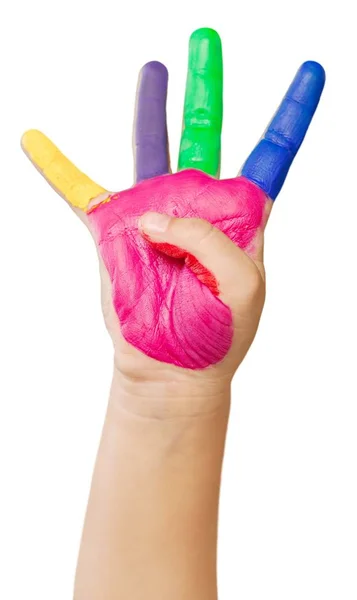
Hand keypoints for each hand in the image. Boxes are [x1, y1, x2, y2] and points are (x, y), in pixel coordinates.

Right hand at [21, 28, 324, 388]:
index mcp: (242, 214)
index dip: (292, 110)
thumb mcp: (242, 284)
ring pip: (150, 147)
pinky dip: (58, 166)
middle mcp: (197, 204)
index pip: (273, 151)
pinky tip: (37, 140)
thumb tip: (155, 211)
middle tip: (206, 40)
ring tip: (154, 71)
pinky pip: (80, 189)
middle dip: (207, 87)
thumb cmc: (218, 332)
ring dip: (150, 108)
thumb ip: (209, 237)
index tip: (311, 70)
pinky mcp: (114, 231)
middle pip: (205, 131)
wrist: (174, 368)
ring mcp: (153, 213)